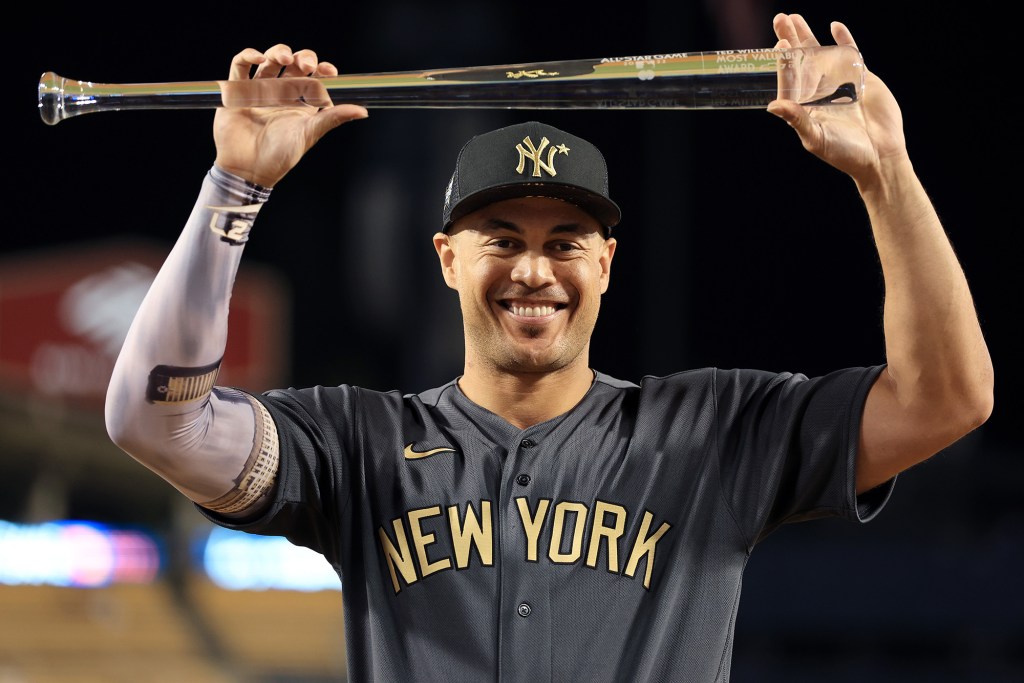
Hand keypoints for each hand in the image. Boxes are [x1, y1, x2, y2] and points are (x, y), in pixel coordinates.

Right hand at [213, 44, 368, 187]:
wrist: (248, 169)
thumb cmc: (280, 156)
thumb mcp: (309, 134)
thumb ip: (333, 118)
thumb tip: (363, 111)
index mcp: (301, 103)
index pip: (314, 77)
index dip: (322, 69)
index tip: (329, 71)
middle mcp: (282, 94)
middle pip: (293, 64)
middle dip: (302, 58)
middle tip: (306, 65)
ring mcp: (259, 91)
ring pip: (270, 61)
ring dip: (278, 52)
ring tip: (284, 58)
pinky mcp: (237, 91)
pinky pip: (240, 66)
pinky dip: (248, 56)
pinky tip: (258, 58)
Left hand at [767, 13, 907, 185]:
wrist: (880, 156)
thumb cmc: (844, 153)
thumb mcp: (816, 138)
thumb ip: (797, 119)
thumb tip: (773, 105)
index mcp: (804, 106)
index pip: (789, 78)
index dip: (783, 60)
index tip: (779, 43)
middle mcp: (818, 92)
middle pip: (800, 60)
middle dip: (790, 39)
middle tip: (780, 18)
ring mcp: (839, 83)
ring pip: (821, 53)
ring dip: (808, 35)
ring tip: (794, 17)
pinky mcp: (861, 79)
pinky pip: (850, 54)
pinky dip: (844, 39)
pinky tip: (835, 26)